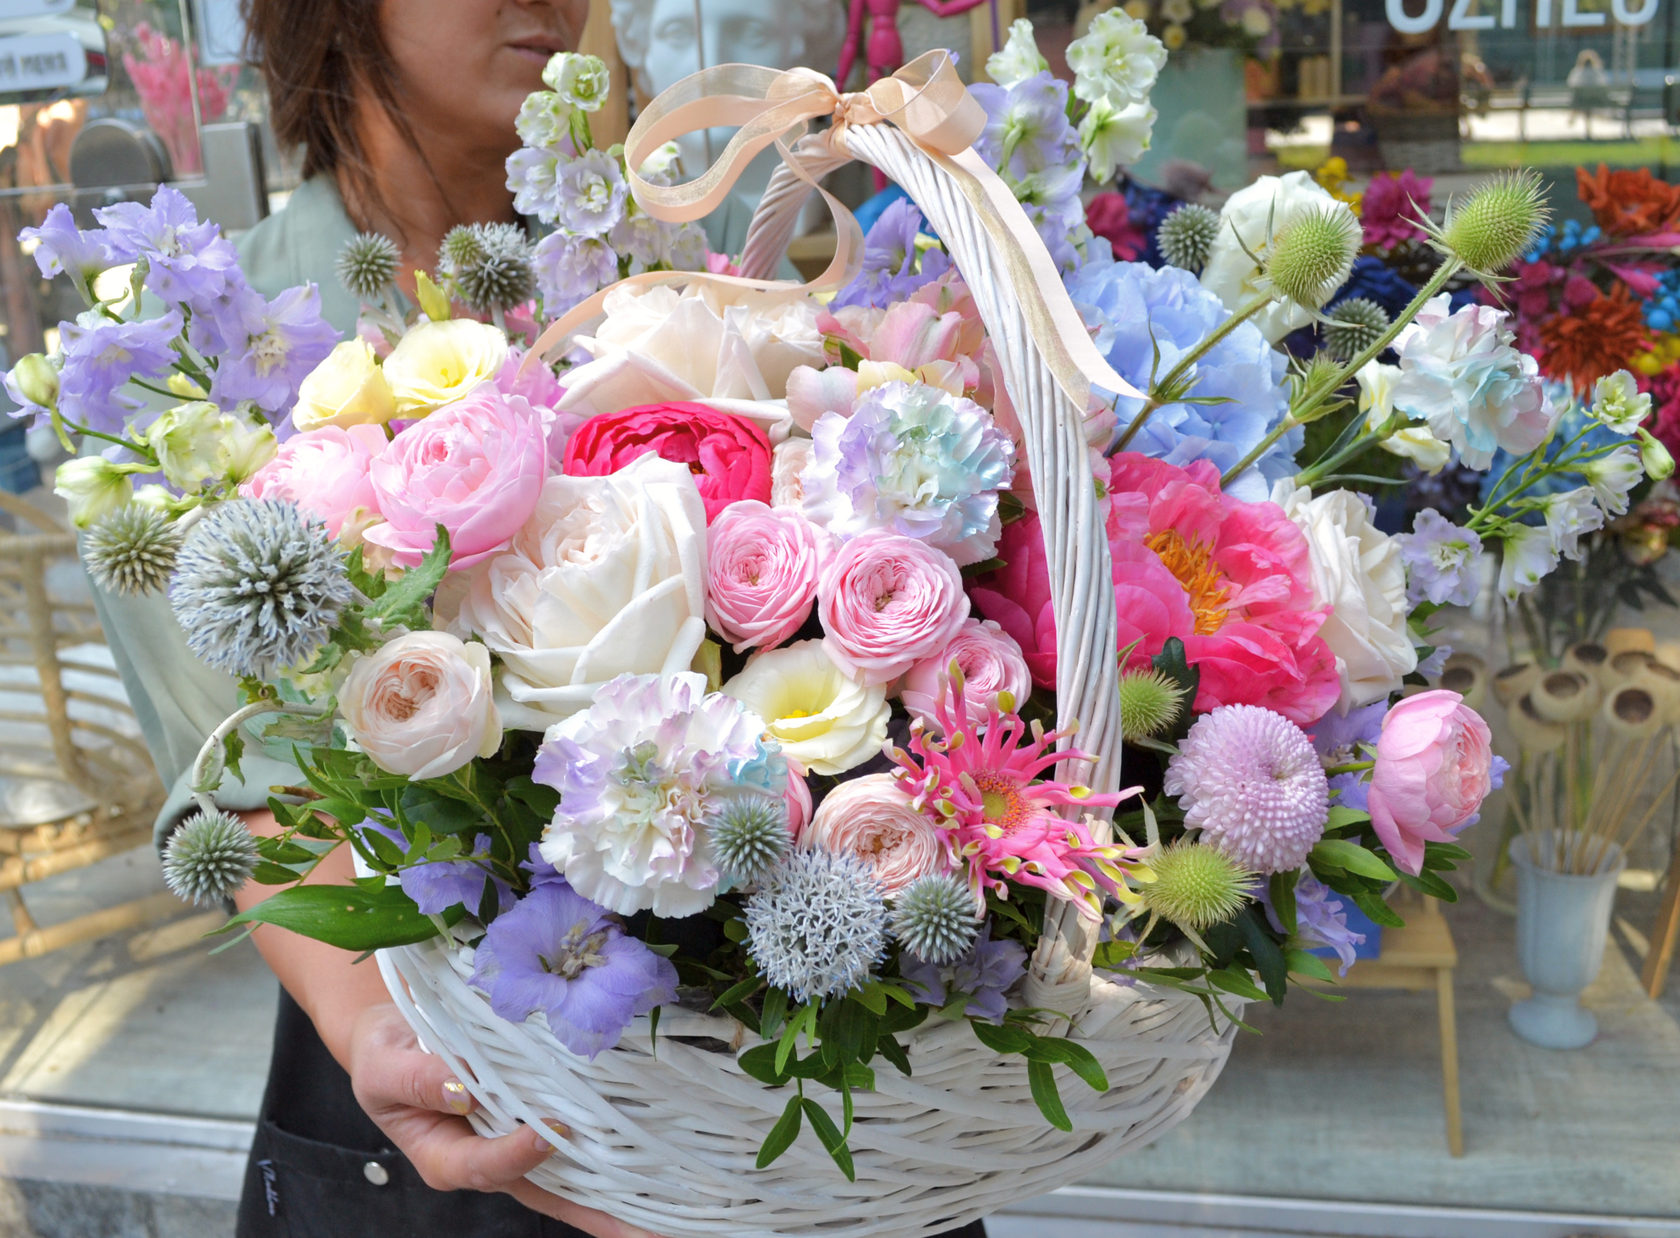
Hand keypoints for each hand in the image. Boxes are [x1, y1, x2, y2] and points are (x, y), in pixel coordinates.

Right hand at [348, 1002, 669, 1237]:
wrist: (399, 1035)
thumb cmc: (386, 1053)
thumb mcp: (382, 1062)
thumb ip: (414, 1079)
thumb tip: (462, 1090)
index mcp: (445, 1157)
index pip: (487, 1166)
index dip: (517, 1153)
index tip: (548, 1130)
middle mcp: (489, 1160)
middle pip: (548, 1192)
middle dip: (599, 1212)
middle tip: (652, 1225)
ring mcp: (519, 1147)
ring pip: (572, 1181)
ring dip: (621, 1199)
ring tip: (672, 1218)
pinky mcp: (540, 1125)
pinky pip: (580, 1151)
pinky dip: (617, 1164)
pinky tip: (659, 1177)